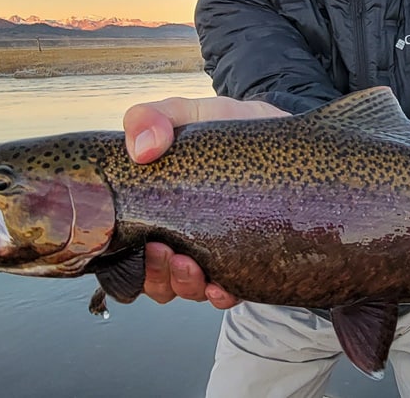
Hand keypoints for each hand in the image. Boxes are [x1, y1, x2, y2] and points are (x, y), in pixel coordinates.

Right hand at [122, 95, 287, 307]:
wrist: (286, 131)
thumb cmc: (232, 127)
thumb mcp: (190, 114)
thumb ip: (155, 117)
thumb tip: (139, 149)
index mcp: (158, 208)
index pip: (125, 247)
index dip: (123, 258)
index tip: (139, 242)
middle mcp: (180, 236)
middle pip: (152, 277)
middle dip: (154, 274)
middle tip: (165, 252)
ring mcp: (213, 251)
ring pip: (184, 289)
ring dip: (183, 285)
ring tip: (192, 265)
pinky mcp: (247, 262)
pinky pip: (227, 293)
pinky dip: (220, 296)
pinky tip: (223, 285)